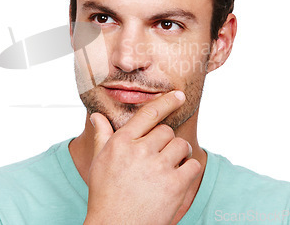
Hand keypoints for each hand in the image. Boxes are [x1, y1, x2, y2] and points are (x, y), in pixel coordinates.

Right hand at [84, 90, 200, 224]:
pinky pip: (192, 165)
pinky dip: (188, 169)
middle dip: (166, 141)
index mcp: (121, 142)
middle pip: (166, 131)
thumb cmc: (106, 194)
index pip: (149, 114)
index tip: (178, 96)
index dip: (166, 102)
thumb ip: (102, 136)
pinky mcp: (175, 185)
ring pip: (181, 145)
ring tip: (168, 166)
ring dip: (179, 154)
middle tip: (159, 156)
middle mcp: (140, 151)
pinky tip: (177, 178)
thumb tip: (97, 116)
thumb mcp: (99, 162)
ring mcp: (158, 167)